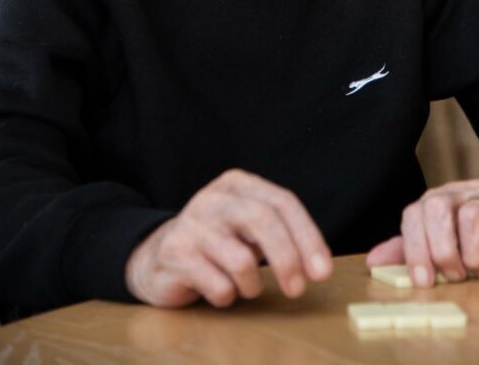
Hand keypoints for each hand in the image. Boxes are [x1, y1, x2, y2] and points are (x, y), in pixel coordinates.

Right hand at [125, 169, 332, 307]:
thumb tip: (317, 263)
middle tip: (297, 289)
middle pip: (264, 220)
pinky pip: (219, 285)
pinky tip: (218, 288)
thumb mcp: (246, 225)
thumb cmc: (216, 242)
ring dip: (251, 284)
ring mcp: (192, 224)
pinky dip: (227, 296)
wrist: (156, 256)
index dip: (308, 236)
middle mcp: (214, 197)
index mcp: (238, 183)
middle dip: (288, 259)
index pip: (283, 202)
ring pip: (242, 261)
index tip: (322, 271)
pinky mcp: (175, 254)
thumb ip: (278, 232)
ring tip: (244, 285)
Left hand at [366, 178, 478, 285]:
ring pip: (471, 214)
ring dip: (474, 253)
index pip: (413, 216)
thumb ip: (409, 250)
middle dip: (443, 250)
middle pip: (436, 209)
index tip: (424, 281)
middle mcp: (455, 193)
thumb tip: (372, 262)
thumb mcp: (440, 238)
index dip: (414, 250)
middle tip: (456, 276)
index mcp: (433, 203)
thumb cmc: (477, 231)